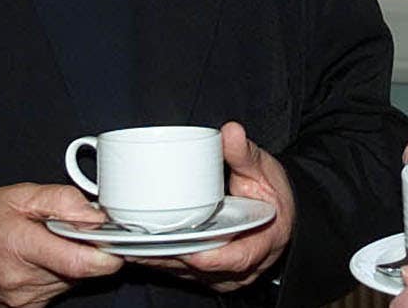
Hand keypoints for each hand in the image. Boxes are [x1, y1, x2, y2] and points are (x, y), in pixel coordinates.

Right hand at [0, 183, 122, 307]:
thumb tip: (96, 215)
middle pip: (80, 270)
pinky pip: (59, 289)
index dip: (107, 253)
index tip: (117, 241)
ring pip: (72, 280)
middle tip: (71, 231)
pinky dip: (60, 274)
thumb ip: (64, 200)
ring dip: (72, 261)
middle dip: (87, 249)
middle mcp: (23, 279)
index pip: (80, 262)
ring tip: (50, 243)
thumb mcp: (24, 195)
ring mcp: (24, 298)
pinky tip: (44, 259)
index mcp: (22, 245)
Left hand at [126, 121, 295, 292]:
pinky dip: (161, 261)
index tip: (184, 246)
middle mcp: (243, 268)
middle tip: (139, 242)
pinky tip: (138, 250)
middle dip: (169, 257)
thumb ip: (245, 154)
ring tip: (130, 246)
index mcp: (263, 243)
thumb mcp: (264, 171)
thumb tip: (230, 132)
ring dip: (159, 261)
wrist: (278, 215)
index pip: (236, 258)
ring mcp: (224, 276)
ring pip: (187, 274)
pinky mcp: (208, 276)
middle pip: (202, 269)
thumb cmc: (271, 194)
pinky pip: (182, 273)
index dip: (208, 256)